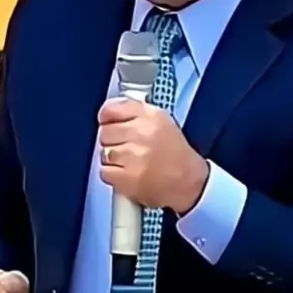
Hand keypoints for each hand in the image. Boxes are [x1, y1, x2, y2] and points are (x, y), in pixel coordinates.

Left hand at [98, 97, 208, 212]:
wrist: (188, 182)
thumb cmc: (176, 155)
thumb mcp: (162, 121)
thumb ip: (136, 113)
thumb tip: (110, 112)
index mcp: (150, 116)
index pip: (111, 110)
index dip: (107, 118)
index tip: (109, 123)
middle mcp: (142, 133)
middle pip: (104, 132)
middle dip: (112, 140)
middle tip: (127, 148)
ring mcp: (134, 156)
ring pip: (104, 152)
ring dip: (113, 159)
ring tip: (130, 162)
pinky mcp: (127, 177)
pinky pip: (104, 172)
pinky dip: (113, 175)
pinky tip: (128, 174)